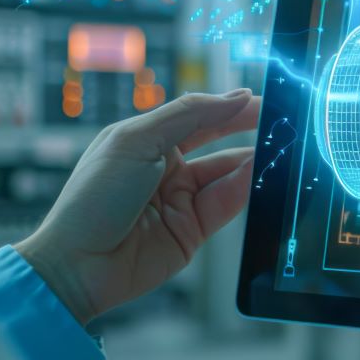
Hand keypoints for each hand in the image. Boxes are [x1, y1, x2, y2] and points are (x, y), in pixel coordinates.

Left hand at [15, 90, 258, 324]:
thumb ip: (189, 115)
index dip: (228, 106)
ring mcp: (182, 200)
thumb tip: (233, 97)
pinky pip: (227, 203)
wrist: (78, 263)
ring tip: (280, 148)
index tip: (261, 98)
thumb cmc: (92, 198)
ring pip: (228, 173)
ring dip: (253, 161)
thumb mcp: (136, 140)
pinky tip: (260, 173)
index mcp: (148, 140)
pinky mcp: (194, 231)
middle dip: (250, 130)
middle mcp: (167, 168)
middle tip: (281, 121)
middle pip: (219, 142)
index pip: (198, 115)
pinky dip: (246, 188)